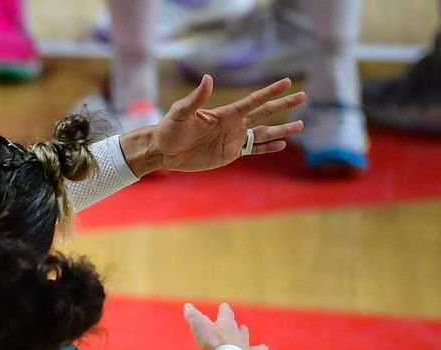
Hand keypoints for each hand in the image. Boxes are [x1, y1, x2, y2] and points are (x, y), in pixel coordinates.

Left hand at [130, 76, 305, 175]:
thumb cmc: (169, 129)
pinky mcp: (228, 154)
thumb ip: (196, 98)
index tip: (288, 82)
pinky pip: (252, 150)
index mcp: (225, 113)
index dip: (270, 92)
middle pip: (264, 113)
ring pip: (263, 133)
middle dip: (284, 105)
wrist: (163, 151)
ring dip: (282, 130)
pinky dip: (267, 148)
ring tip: (301, 125)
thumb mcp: (180, 112)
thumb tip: (208, 79)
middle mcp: (233, 124)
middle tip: (304, 95)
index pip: (253, 101)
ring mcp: (232, 139)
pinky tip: (282, 145)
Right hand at [183, 302, 276, 349]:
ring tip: (264, 348)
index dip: (225, 311)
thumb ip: (193, 317)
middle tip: (243, 328)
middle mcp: (239, 338)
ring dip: (258, 349)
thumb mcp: (199, 326)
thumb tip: (186, 306)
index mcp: (227, 326)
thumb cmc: (213, 342)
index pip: (226, 315)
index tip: (225, 306)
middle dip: (242, 331)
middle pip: (242, 332)